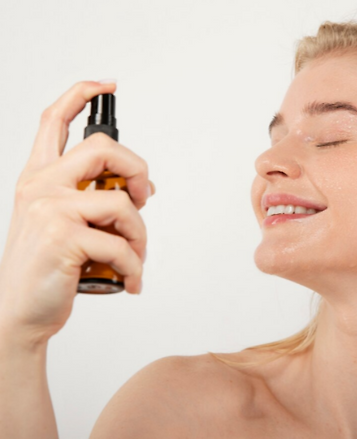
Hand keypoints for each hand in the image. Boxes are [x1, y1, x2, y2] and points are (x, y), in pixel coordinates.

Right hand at [0, 81, 153, 346]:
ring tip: (135, 257)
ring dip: (140, 235)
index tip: (106, 85)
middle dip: (138, 170)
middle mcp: (40, 186)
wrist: (19, 312)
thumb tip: (142, 188)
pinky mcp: (63, 239)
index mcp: (38, 178)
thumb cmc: (47, 268)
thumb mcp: (62, 224)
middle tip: (144, 198)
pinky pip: (121, 246)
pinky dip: (135, 266)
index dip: (80, 94)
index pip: (54, 121)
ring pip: (122, 203)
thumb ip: (93, 199)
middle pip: (103, 149)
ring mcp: (50, 210)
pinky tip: (131, 280)